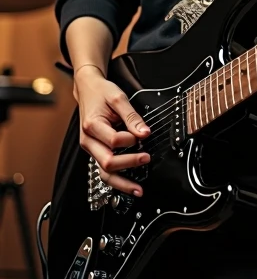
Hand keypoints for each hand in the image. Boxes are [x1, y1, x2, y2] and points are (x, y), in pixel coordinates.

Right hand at [75, 67, 150, 196]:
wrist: (87, 89)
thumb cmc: (101, 92)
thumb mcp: (118, 98)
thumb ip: (132, 116)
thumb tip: (144, 133)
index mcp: (92, 126)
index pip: (113, 140)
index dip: (130, 140)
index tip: (142, 134)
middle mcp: (88, 141)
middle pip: (107, 162)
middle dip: (129, 163)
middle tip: (146, 158)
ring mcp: (91, 148)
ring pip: (103, 172)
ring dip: (121, 183)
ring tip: (138, 189)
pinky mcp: (95, 151)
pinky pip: (104, 169)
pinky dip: (117, 179)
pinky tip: (129, 185)